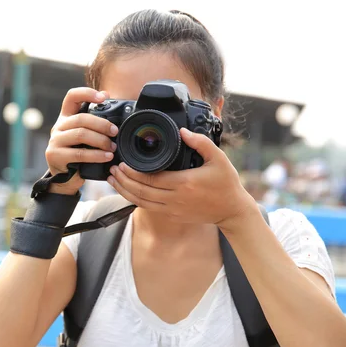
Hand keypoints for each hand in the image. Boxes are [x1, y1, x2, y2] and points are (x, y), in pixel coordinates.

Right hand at [45, 88, 118, 194]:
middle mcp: (58, 127)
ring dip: (101, 140)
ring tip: (112, 147)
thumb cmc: (79, 155)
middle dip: (102, 124)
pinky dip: (96, 155)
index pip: (72, 97)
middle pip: (81, 118)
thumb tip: (108, 97)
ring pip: (81, 134)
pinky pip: (79, 153)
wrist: (65, 179)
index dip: (87, 93)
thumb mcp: (85, 137)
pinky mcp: (55, 156)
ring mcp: (55, 141)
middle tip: (115, 132)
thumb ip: (94, 121)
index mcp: (65, 118)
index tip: (103, 97)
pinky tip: (107, 157)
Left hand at [107, 128, 257, 230]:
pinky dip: (134, 199)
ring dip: (124, 191)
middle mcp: (175, 198)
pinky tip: (126, 191)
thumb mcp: (218, 158)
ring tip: (113, 180)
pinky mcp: (172, 215)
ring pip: (141, 202)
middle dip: (123, 180)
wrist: (232, 211)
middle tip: (113, 169)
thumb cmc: (226, 183)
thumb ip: (200, 142)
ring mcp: (172, 209)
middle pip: (141, 190)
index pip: (151, 178)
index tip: (122, 163)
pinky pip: (148, 208)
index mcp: (184, 183)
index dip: (133, 172)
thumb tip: (182, 131)